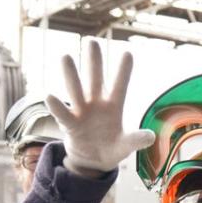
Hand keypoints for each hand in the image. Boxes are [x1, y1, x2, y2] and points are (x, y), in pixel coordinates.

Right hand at [45, 40, 154, 175]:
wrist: (93, 162)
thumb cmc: (112, 147)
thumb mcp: (126, 145)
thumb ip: (136, 140)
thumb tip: (151, 136)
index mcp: (114, 107)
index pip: (120, 86)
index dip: (124, 71)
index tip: (128, 52)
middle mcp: (97, 105)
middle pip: (95, 80)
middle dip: (94, 62)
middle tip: (91, 40)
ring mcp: (81, 112)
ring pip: (76, 90)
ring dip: (71, 75)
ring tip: (65, 56)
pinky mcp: (70, 124)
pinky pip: (63, 114)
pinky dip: (56, 107)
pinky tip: (50, 96)